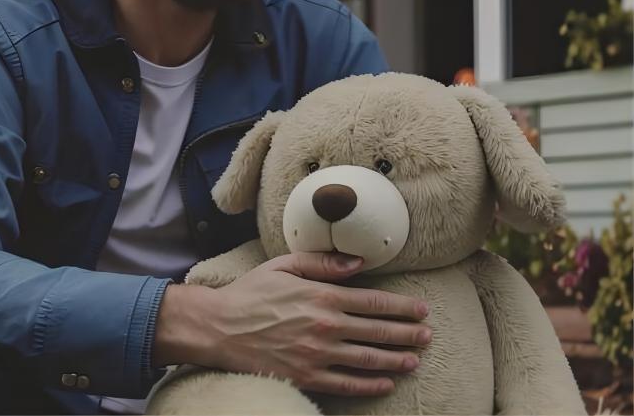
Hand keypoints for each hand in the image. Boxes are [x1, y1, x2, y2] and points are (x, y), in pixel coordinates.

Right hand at [153, 252, 430, 397]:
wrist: (219, 327)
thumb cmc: (251, 292)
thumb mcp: (284, 265)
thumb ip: (323, 263)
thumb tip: (359, 262)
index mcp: (322, 295)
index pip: (374, 302)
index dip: (402, 307)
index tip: (421, 309)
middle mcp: (326, 326)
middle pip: (379, 332)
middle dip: (408, 334)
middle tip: (428, 335)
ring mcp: (318, 355)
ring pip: (369, 359)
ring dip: (396, 360)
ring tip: (415, 359)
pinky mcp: (307, 377)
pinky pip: (348, 385)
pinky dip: (372, 385)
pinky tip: (386, 383)